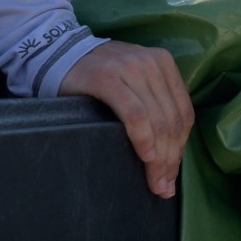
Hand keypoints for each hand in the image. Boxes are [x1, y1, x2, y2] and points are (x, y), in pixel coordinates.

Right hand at [59, 40, 193, 196]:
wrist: (57, 53)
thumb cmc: (96, 76)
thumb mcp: (133, 81)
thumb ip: (153, 104)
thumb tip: (169, 152)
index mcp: (163, 63)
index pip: (183, 113)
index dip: (181, 148)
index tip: (173, 175)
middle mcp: (151, 63)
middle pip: (172, 121)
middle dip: (171, 159)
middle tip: (164, 187)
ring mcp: (130, 68)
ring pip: (156, 121)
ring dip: (159, 158)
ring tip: (155, 182)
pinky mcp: (107, 78)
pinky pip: (134, 114)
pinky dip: (143, 138)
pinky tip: (145, 156)